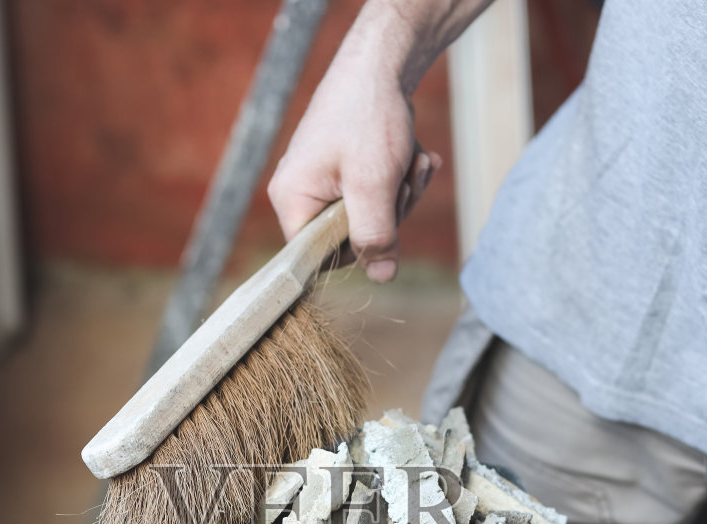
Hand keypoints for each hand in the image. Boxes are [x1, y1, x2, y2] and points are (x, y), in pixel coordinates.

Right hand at [267, 21, 440, 281]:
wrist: (383, 62)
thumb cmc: (368, 116)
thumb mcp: (374, 184)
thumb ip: (375, 236)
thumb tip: (382, 278)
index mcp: (292, 199)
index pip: (319, 258)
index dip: (358, 247)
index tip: (383, 216)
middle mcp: (300, 193)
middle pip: (350, 238)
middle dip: (390, 212)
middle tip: (404, 177)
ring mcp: (323, 180)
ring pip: (371, 216)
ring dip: (401, 191)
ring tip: (412, 158)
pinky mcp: (345, 169)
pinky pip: (377, 194)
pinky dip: (400, 176)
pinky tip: (414, 153)